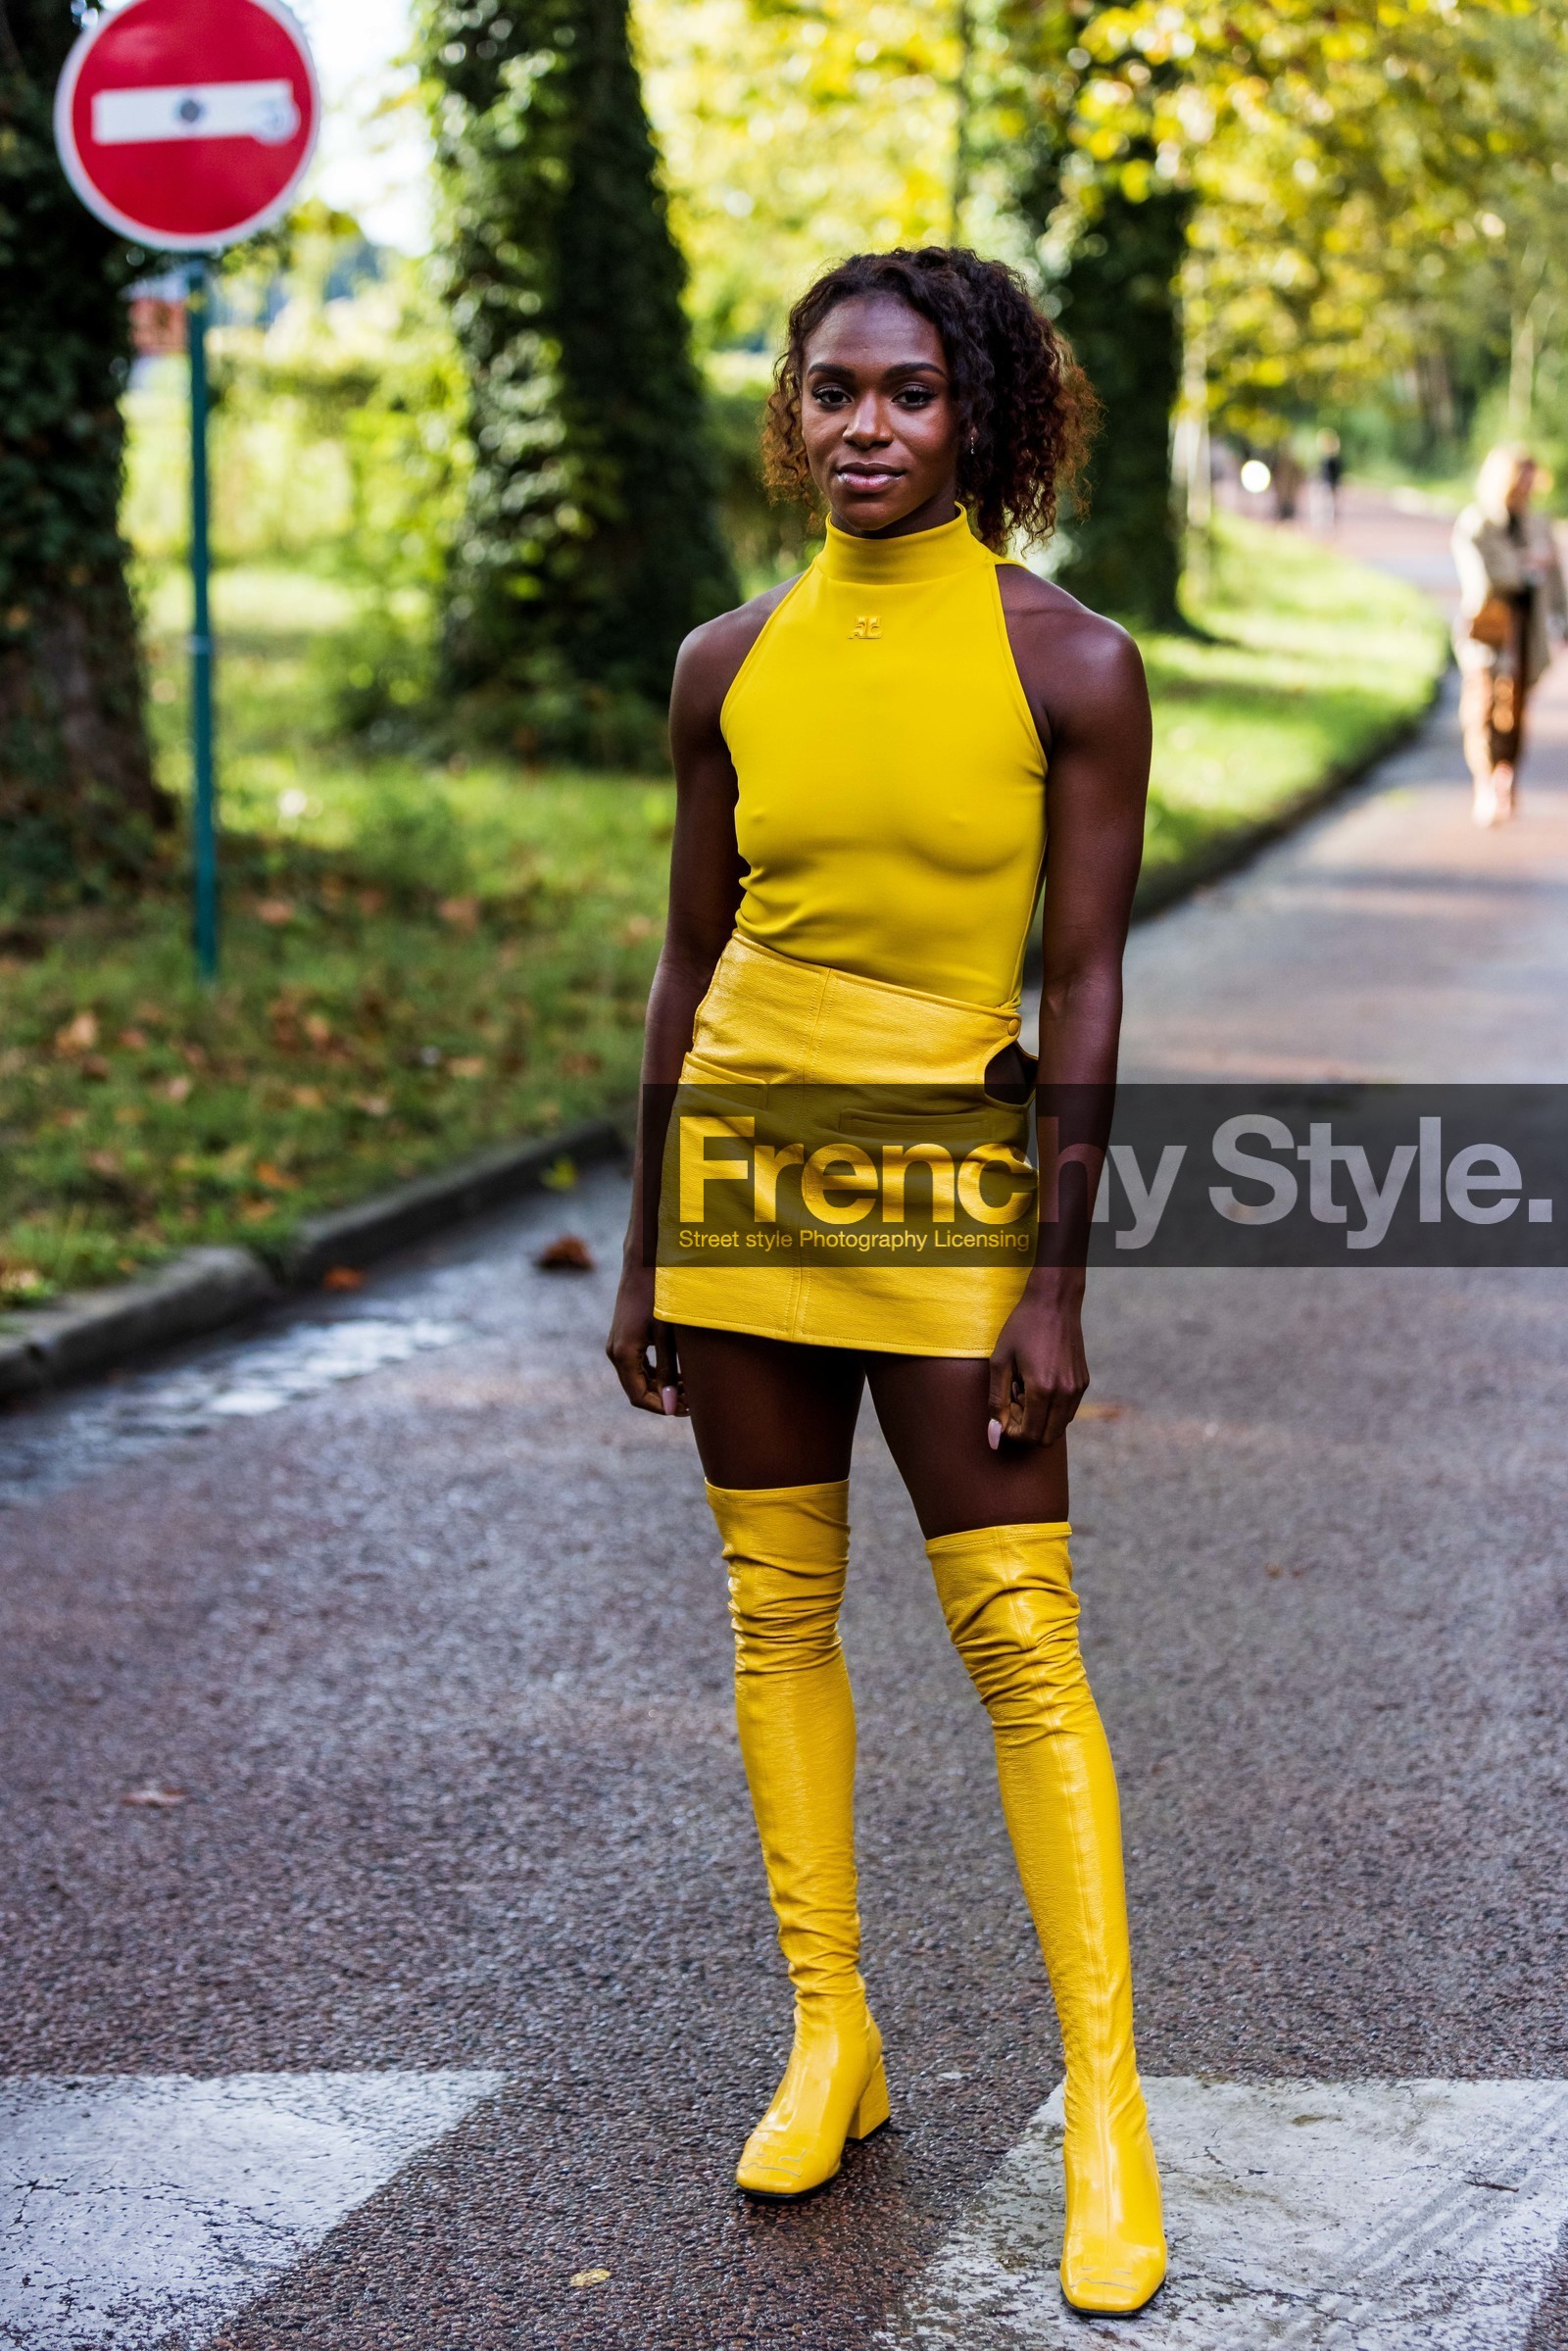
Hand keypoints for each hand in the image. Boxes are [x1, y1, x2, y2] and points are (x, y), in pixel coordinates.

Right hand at [606, 1263, 685, 1416]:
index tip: (687, 1408)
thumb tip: (672, 1408)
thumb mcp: (667, 1336)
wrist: (644, 1264)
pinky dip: (656, 1373)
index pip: (639, 1397)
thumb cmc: (659, 1296)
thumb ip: (668, 1372)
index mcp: (623, 1354)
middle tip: (693, 1399)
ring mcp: (617, 1345)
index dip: (663, 1408)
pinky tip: (678, 1371)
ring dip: (661, 1386)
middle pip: (637, 1390)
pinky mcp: (624, 1337)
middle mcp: (614, 1352)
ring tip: (689, 1386)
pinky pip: (637, 1365)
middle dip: (664, 1398)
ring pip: (638, 1378)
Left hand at [986, 1275, 1087, 1450]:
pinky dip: (1052, 1409)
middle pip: (1046, 1438)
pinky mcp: (1083, 1382)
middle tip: (1012, 1404)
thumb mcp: (1000, 1361)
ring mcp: (1077, 1389)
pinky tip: (1038, 1385)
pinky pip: (1068, 1411)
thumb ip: (996, 1401)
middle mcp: (1065, 1393)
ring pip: (1059, 1428)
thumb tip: (994, 1435)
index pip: (1028, 1434)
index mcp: (1042, 1389)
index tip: (1002, 1412)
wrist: (1053, 1303)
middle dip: (1026, 1429)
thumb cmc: (1021, 1328)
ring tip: (1025, 1392)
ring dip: (1040, 1420)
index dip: (1011, 1432)